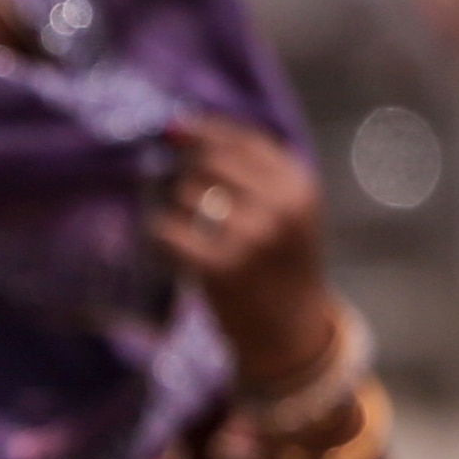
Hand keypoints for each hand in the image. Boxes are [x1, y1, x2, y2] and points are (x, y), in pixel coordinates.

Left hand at [146, 115, 339, 383]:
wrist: (289, 330)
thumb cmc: (277, 262)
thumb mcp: (284, 208)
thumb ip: (245, 168)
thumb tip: (174, 128)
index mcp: (299, 184)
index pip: (240, 139)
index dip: (201, 131)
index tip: (173, 131)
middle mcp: (281, 205)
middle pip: (207, 162)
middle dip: (185, 172)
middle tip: (181, 195)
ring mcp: (253, 236)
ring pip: (185, 194)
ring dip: (174, 210)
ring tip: (192, 235)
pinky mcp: (221, 267)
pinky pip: (166, 230)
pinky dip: (160, 238)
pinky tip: (172, 250)